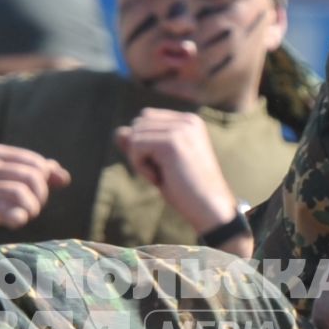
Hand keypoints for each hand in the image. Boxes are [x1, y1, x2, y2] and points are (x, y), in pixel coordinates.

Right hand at [0, 144, 70, 234]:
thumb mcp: (6, 179)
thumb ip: (36, 174)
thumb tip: (64, 177)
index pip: (36, 163)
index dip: (46, 181)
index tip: (38, 195)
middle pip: (32, 177)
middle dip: (40, 196)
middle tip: (33, 208)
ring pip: (22, 193)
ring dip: (31, 209)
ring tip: (24, 215)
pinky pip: (8, 212)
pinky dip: (18, 218)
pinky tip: (15, 222)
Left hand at [114, 108, 239, 233]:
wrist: (210, 209)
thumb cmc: (186, 190)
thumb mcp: (159, 164)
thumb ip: (140, 145)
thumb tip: (118, 132)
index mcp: (189, 122)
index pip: (146, 118)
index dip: (144, 144)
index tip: (164, 165)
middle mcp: (187, 120)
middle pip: (138, 124)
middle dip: (140, 151)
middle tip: (161, 172)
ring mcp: (181, 129)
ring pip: (135, 135)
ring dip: (140, 160)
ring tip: (162, 175)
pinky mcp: (172, 141)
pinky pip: (136, 146)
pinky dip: (140, 167)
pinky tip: (160, 178)